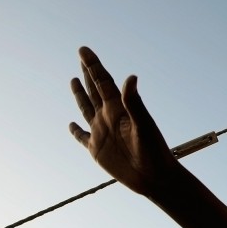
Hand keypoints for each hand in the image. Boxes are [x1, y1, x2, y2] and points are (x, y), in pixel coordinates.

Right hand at [69, 47, 178, 195]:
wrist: (155, 177)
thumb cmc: (154, 152)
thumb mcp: (143, 126)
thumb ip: (134, 103)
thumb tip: (131, 76)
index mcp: (119, 109)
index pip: (103, 82)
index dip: (93, 65)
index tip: (83, 50)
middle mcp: (109, 117)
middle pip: (94, 90)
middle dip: (88, 73)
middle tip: (82, 56)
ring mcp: (102, 133)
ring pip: (86, 109)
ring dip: (80, 95)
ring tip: (74, 79)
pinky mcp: (97, 150)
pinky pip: (82, 137)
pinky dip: (75, 131)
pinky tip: (71, 124)